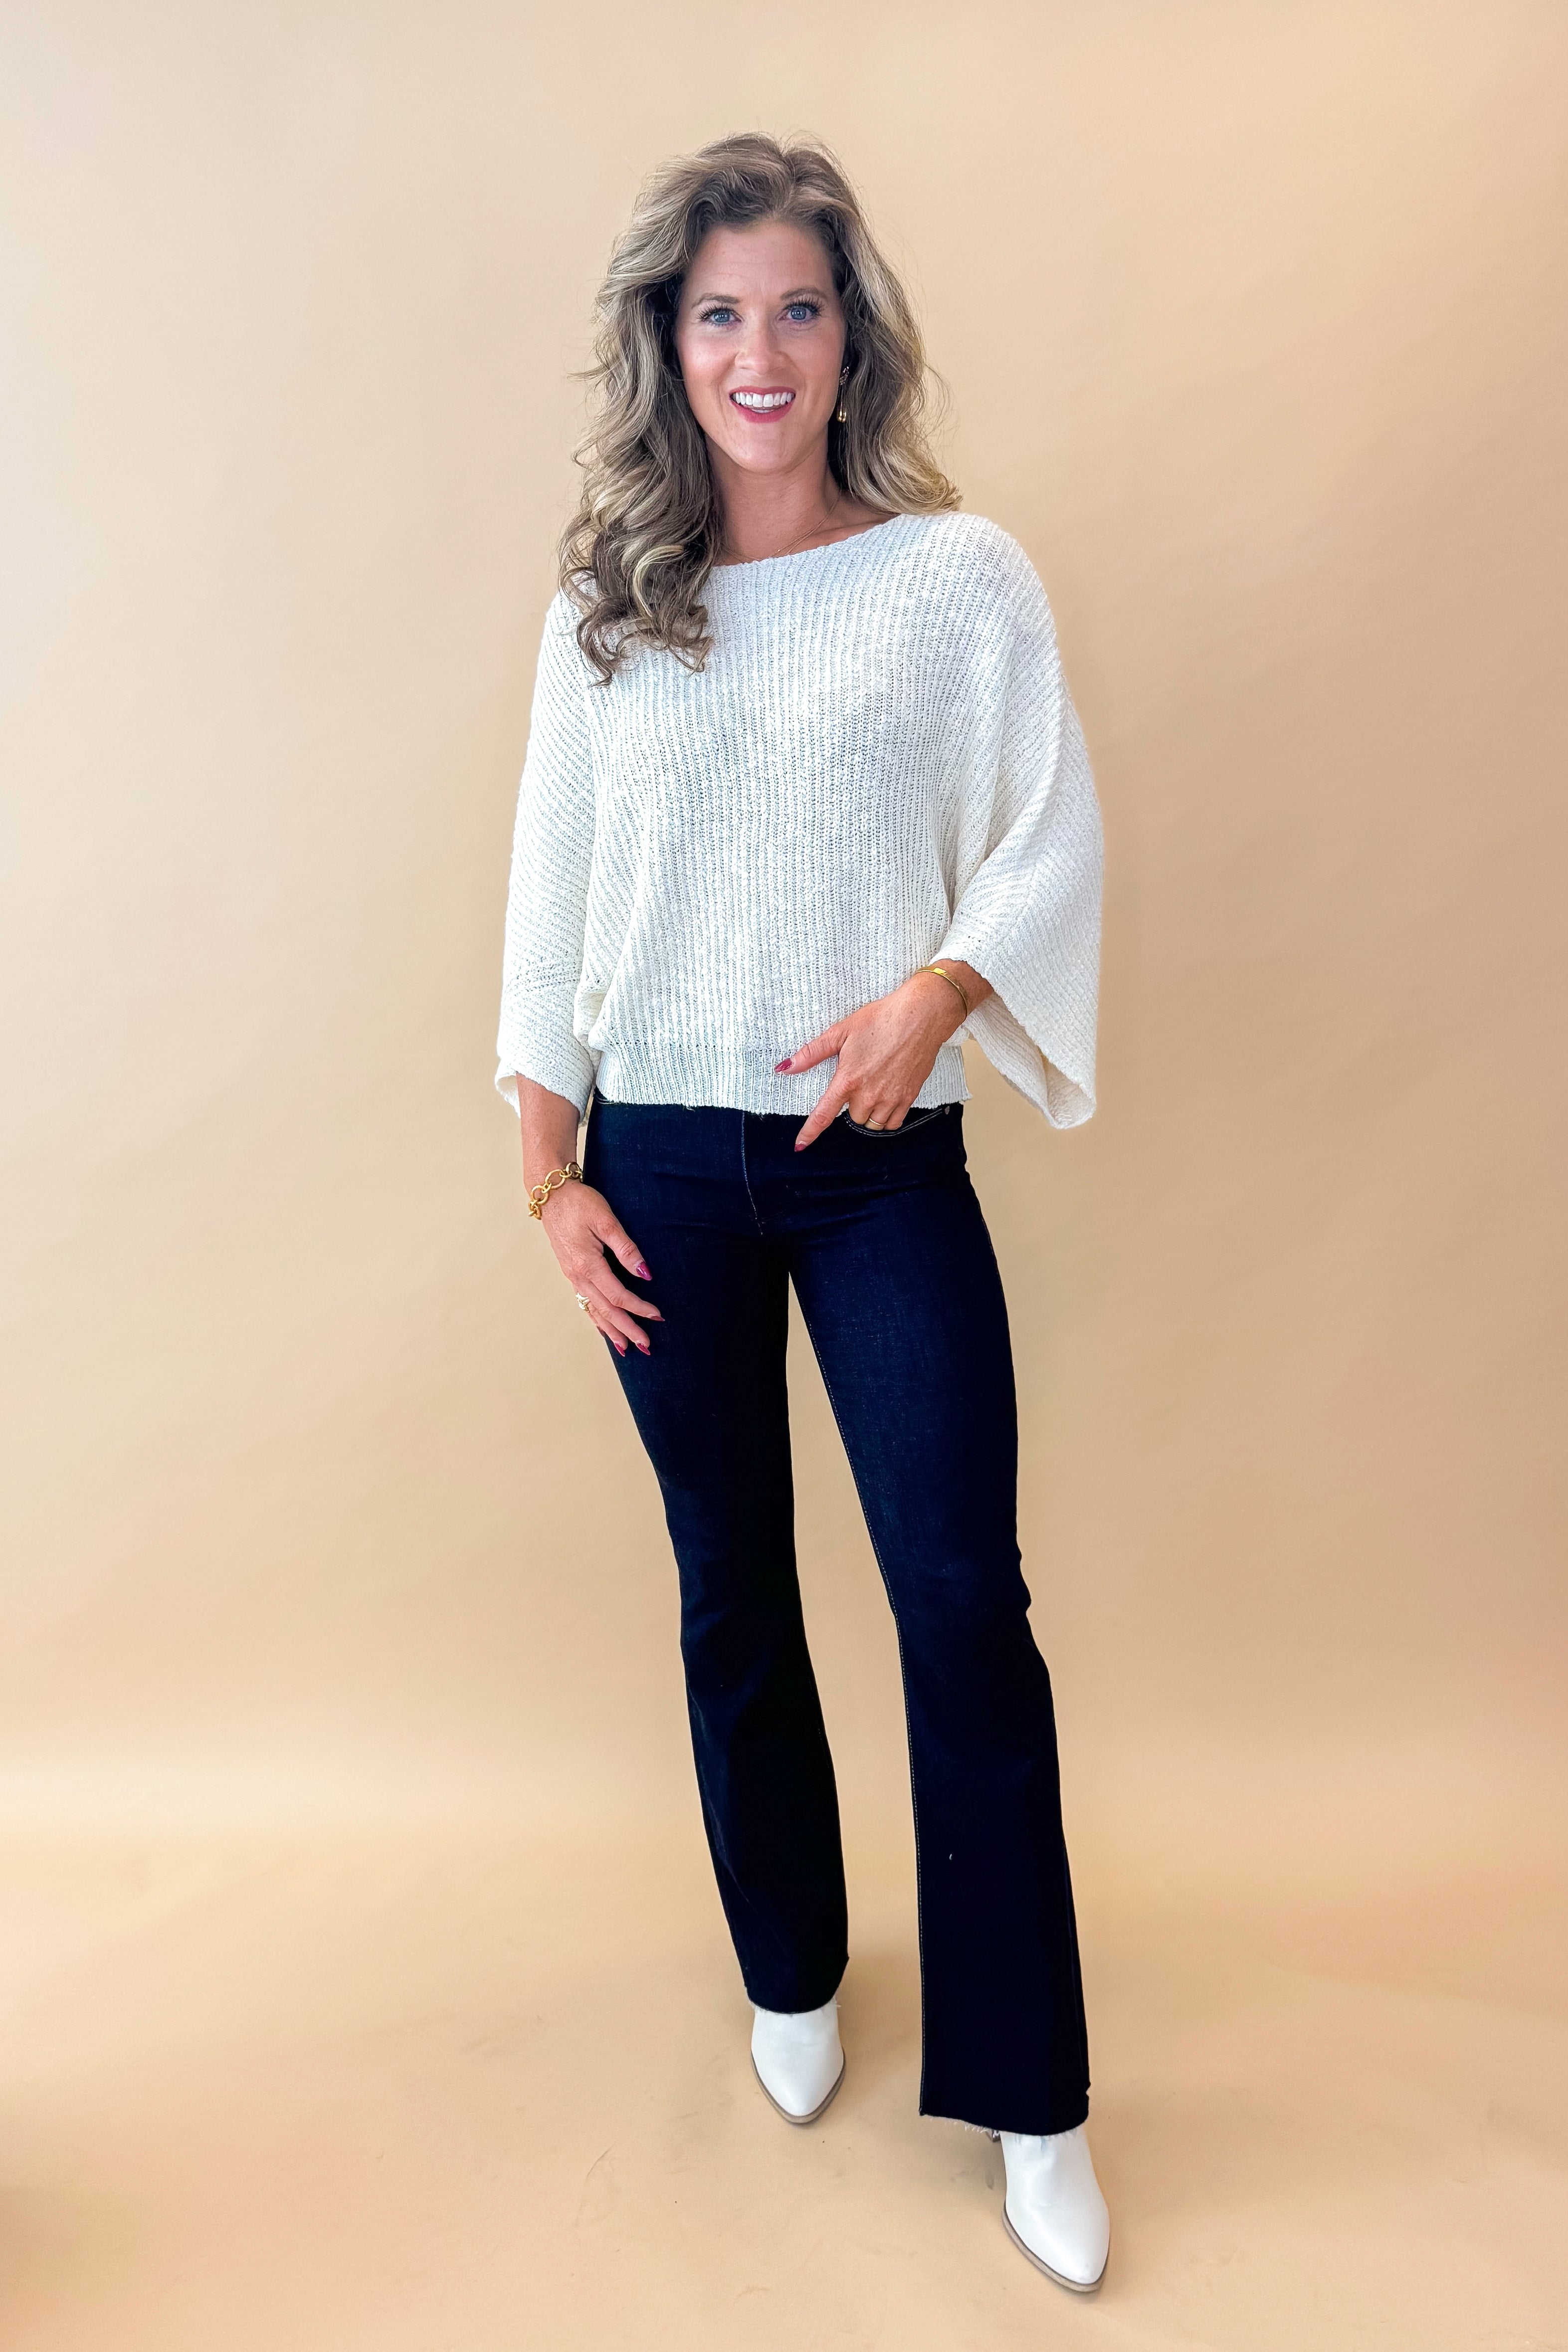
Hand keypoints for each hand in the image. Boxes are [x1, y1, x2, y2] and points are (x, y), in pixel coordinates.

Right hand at [538, 1177, 660, 1356]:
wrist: (551, 1195)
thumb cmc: (580, 1203)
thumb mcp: (606, 1220)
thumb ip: (626, 1249)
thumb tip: (645, 1273)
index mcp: (588, 1265)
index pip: (618, 1296)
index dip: (639, 1308)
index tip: (657, 1316)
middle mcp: (578, 1276)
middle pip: (606, 1310)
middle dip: (627, 1329)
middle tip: (647, 1346)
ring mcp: (572, 1276)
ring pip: (594, 1310)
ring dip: (612, 1330)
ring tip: (627, 1348)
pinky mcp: (571, 1273)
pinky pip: (585, 1302)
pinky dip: (596, 1319)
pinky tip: (603, 1329)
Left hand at [778, 963, 989, 1149]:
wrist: (919, 1017)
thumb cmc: (880, 1020)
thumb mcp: (841, 1032)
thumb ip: (812, 1053)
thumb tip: (785, 1067)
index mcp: (848, 1079)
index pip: (824, 1115)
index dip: (810, 1133)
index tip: (800, 1146)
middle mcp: (869, 1094)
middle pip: (853, 1118)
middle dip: (852, 1105)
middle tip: (859, 1081)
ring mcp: (890, 1098)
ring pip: (872, 1123)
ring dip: (869, 1113)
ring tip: (873, 1089)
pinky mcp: (908, 1097)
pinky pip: (893, 1122)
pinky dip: (886, 1117)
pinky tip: (886, 1101)